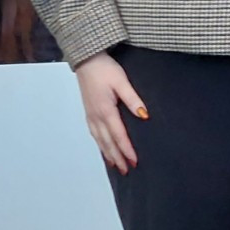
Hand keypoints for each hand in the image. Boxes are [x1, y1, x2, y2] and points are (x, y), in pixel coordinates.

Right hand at [75, 52, 145, 173]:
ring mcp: (90, 115)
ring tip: (116, 166)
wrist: (86, 59)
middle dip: (117, 157)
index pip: (118, 135)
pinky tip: (104, 149)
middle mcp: (96, 116)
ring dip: (108, 154)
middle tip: (126, 170)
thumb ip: (133, 99)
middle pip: (108, 142)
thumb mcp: (121, 81)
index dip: (127, 150)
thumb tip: (144, 115)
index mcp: (105, 110)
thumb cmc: (104, 68)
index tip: (134, 161)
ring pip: (99, 140)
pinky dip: (100, 145)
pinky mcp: (88, 112)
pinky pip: (94, 134)